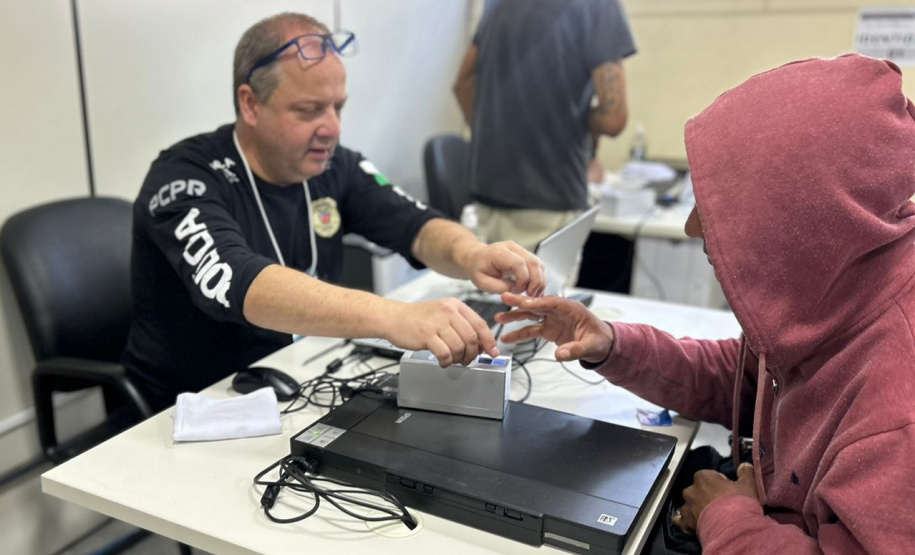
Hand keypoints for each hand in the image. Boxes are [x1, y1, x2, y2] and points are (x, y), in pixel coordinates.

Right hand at [384, 298, 498, 366]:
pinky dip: (446, 361)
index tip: (493, 351)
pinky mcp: (426, 335)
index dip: (489, 340)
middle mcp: (448, 311)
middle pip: (472, 337)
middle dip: (473, 353)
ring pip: (459, 347)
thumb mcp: (443, 314)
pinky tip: (442, 361)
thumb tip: (481, 343)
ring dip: (459, 359)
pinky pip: (445, 353)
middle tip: (468, 360)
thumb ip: (462, 325)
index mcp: (455, 305)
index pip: (480, 324)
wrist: (394, 318)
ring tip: (453, 360)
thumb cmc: (419, 319)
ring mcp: (437, 322)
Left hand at [466, 241, 545, 296]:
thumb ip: (500, 287)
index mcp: (499, 252)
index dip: (523, 279)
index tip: (518, 290)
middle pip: (533, 262)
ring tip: (534, 294)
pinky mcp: (525, 255)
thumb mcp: (482, 282)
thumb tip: (517, 289)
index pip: (519, 263)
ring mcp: (520, 250)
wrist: (476, 259)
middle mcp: (512, 248)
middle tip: (531, 295)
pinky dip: (539, 278)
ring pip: (538, 263)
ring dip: (540, 280)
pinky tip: (534, 289)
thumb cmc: (478, 269)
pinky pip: (538, 266)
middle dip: (536, 281)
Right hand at [495, 293, 613, 363]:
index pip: (552, 302)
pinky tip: (507, 338)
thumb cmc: (600, 340)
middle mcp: (559, 311)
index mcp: (572, 308)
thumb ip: (575, 350)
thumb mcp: (591, 346)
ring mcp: (552, 319)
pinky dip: (519, 334)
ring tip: (499, 318)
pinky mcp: (549, 329)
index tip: (523, 303)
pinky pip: (531, 330)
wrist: (601, 345)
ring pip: (531, 315)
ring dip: (515, 316)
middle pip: (537, 304)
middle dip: (520, 302)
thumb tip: (560, 354)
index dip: (537, 302)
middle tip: (504, 297)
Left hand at [672, 463, 759, 535]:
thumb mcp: (748, 485)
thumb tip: (744, 465)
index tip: (728, 493)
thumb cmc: (739, 503)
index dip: (719, 484)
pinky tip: (692, 525)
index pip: (709, 476)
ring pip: (689, 505)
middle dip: (706, 496)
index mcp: (703, 477)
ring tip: (711, 519)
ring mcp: (686, 507)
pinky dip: (685, 522)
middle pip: (698, 490)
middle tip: (721, 506)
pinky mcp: (684, 523)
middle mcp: (690, 490)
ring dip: (696, 509)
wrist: (733, 529)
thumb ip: (745, 473)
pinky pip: (680, 521)